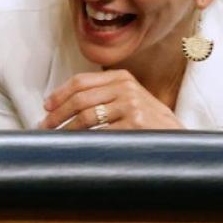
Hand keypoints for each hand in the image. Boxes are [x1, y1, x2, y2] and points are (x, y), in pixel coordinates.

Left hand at [41, 70, 181, 131]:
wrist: (177, 138)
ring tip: (56, 138)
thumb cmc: (148, 122)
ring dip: (66, 130)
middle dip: (58, 115)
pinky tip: (75, 145)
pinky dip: (83, 140)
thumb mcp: (129, 99)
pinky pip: (99, 133)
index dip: (59, 94)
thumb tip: (65, 105)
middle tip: (45, 126)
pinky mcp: (134, 124)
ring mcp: (130, 105)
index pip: (81, 81)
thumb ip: (105, 94)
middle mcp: (126, 87)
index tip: (47, 107)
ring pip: (86, 116)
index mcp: (121, 77)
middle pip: (80, 99)